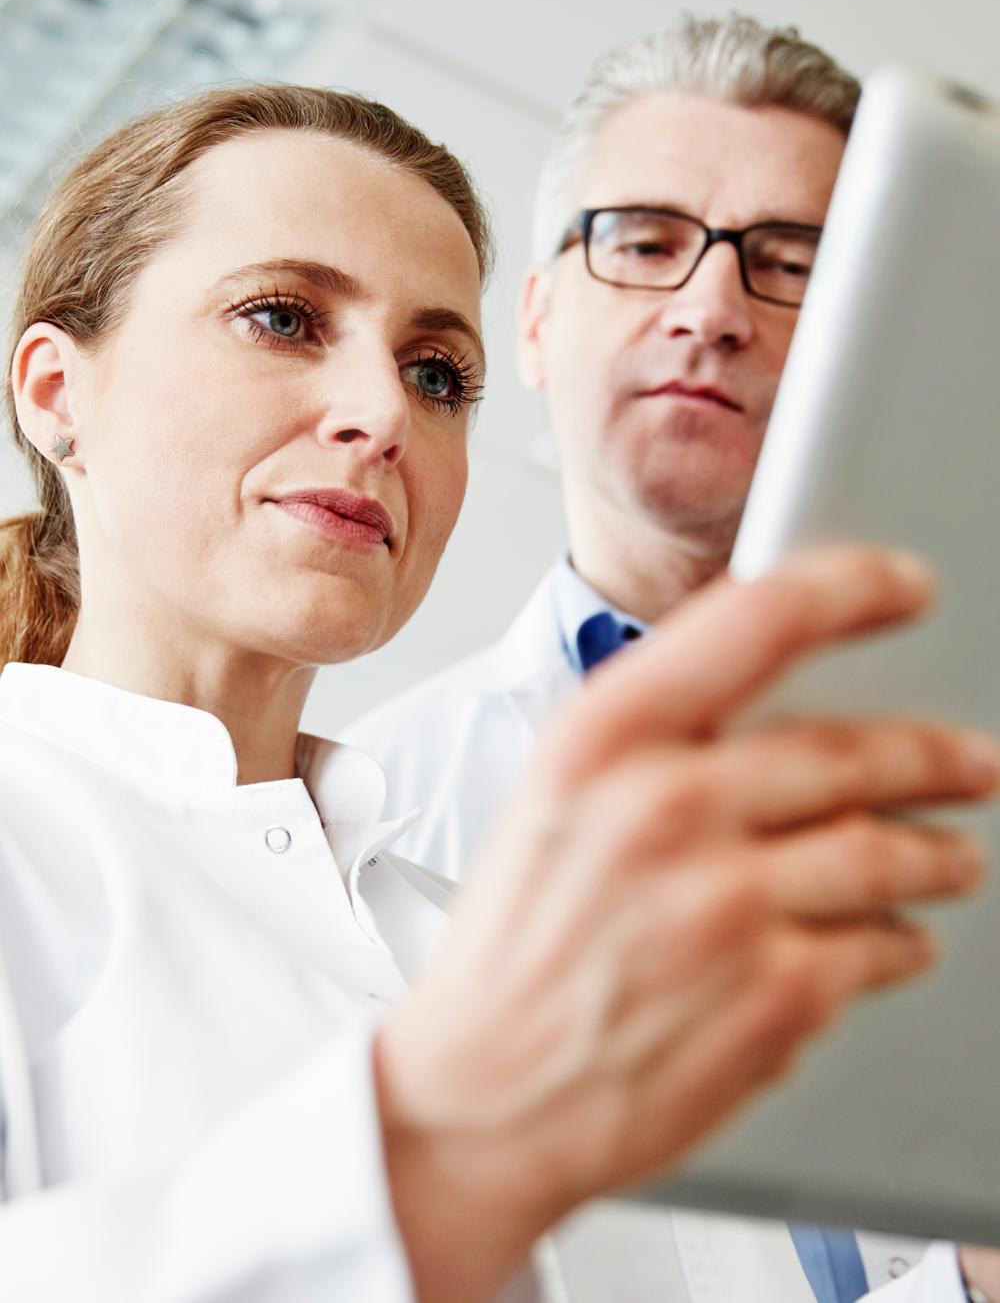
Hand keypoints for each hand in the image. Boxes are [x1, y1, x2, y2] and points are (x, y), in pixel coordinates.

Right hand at [376, 545, 999, 1302]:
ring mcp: (725, 906)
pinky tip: (900, 940)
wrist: (479, 1098)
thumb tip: (783, 702)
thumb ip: (660, 739)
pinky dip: (903, 941)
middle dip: (938, 755)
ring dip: (939, 854)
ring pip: (886, 850)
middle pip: (850, 748)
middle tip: (974, 761)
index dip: (854, 589)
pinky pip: (883, 947)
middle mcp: (665, 807)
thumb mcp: (554, 803)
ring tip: (956, 858)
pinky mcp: (772, 999)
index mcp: (602, 740)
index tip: (907, 586)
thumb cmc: (512, 949)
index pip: (758, 619)